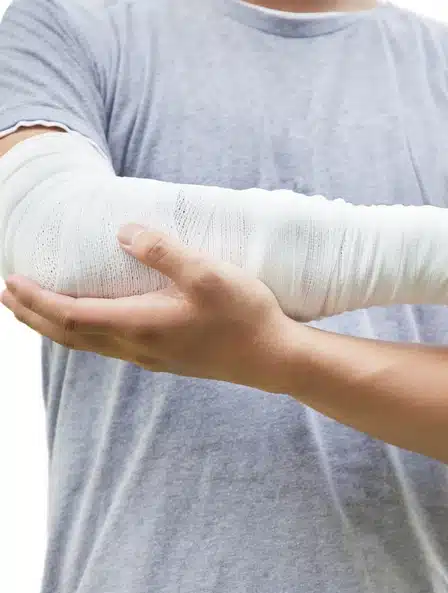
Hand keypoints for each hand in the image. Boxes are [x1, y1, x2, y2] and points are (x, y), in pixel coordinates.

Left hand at [1, 224, 292, 391]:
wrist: (274, 358)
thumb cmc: (244, 315)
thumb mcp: (208, 273)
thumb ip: (164, 252)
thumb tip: (123, 232)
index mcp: (139, 325)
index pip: (69, 315)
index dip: (35, 300)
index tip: (10, 281)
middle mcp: (138, 346)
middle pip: (70, 334)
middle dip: (34, 316)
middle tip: (8, 296)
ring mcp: (153, 356)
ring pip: (89, 344)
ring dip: (57, 326)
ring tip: (39, 309)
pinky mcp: (168, 358)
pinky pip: (111, 346)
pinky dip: (86, 332)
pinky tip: (96, 322)